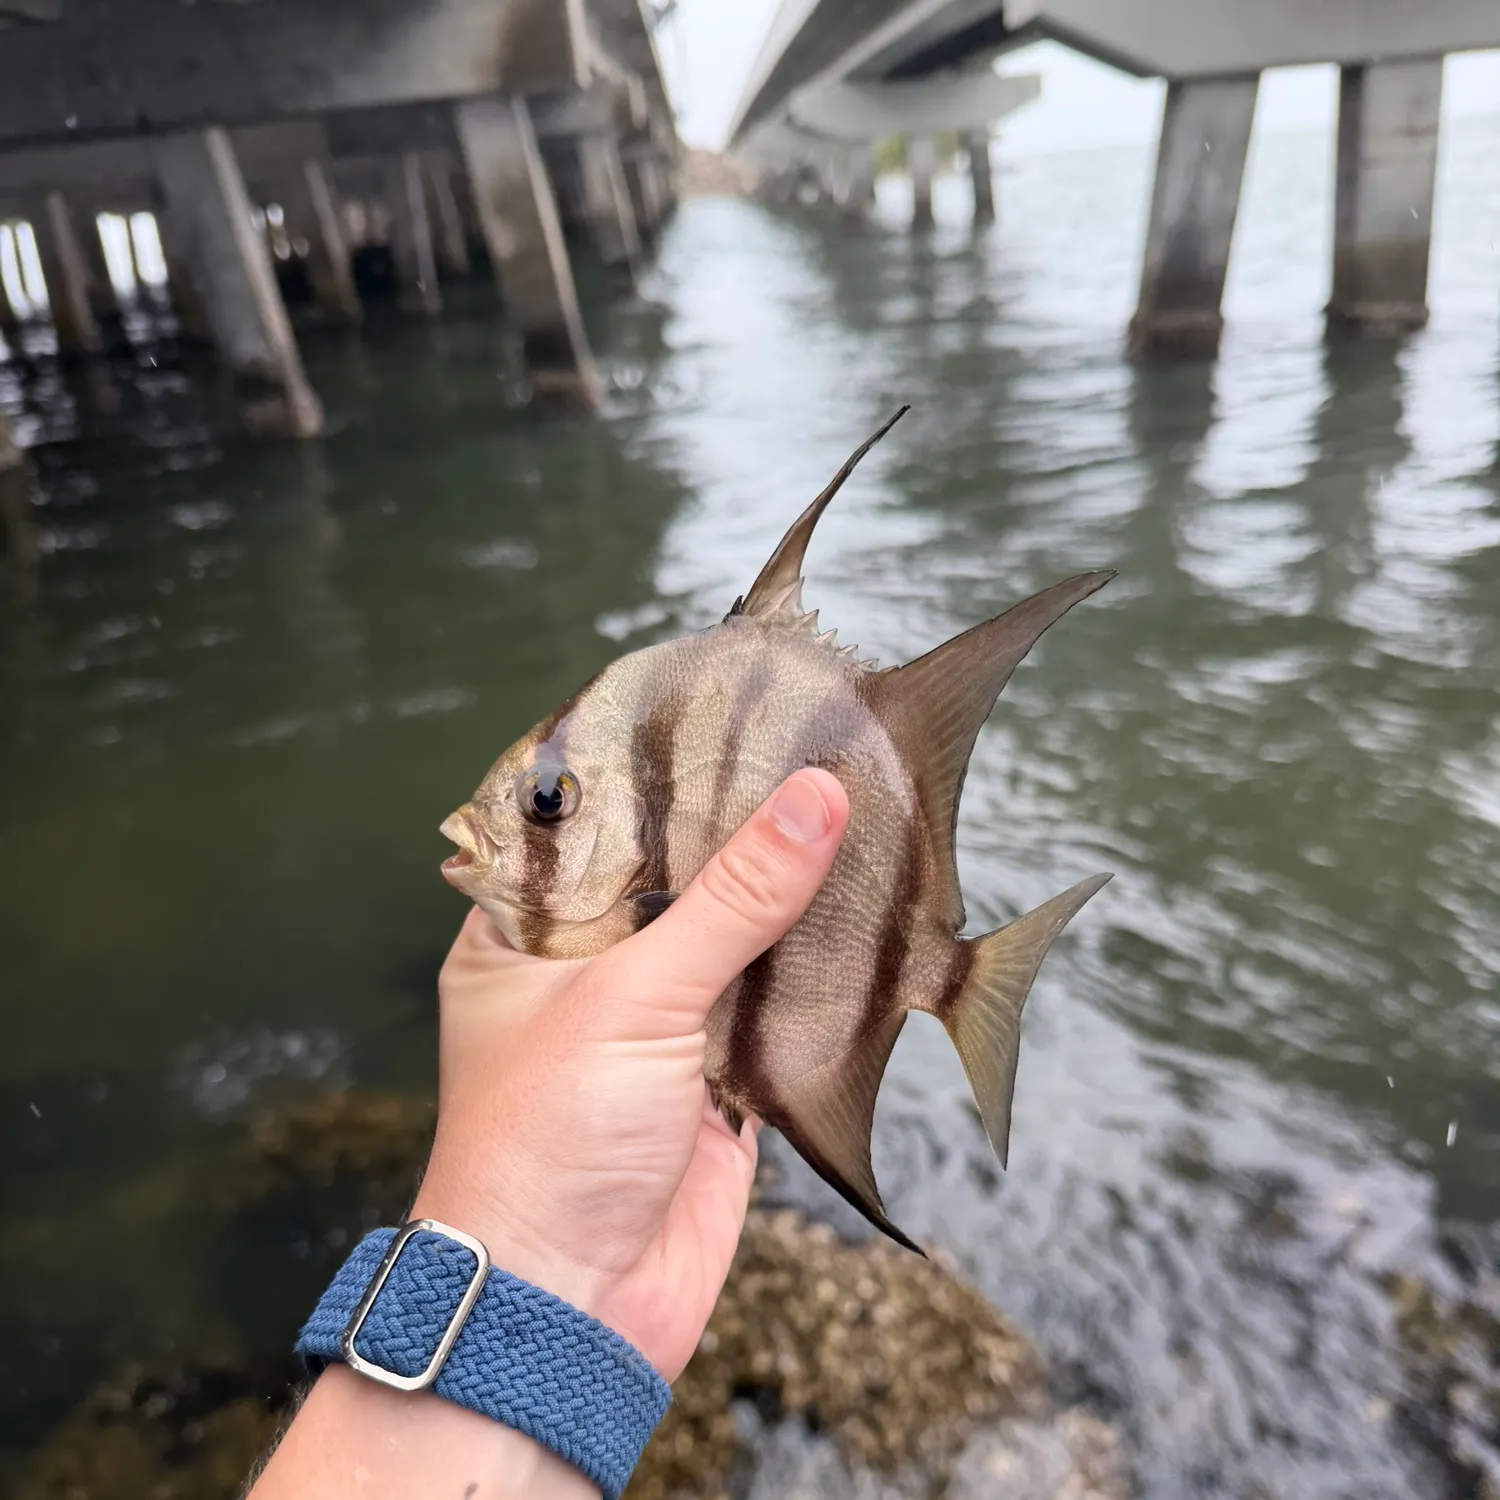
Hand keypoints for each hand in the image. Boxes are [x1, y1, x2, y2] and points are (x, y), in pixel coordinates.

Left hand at [410, 768, 848, 1379]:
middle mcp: (586, 973)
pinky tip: (862, 918)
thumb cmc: (547, 1144)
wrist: (574, 1312)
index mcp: (523, 936)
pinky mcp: (715, 1082)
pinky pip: (771, 1009)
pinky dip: (812, 974)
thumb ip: (731, 897)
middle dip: (737, 832)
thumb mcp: (634, 997)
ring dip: (785, 899)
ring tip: (851, 813)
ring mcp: (655, 1028)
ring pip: (729, 941)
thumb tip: (815, 797)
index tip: (726, 713)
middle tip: (810, 752)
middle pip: (671, 879)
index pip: (590, 826)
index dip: (655, 772)